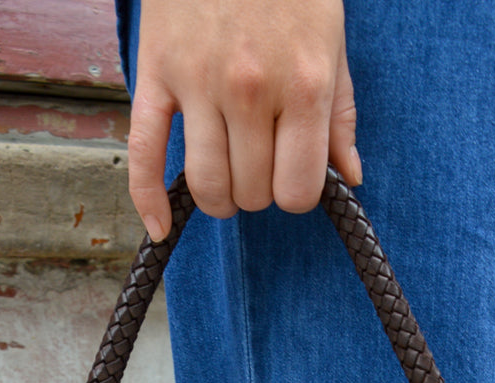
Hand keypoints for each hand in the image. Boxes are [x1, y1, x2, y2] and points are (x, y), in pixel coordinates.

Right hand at [128, 0, 360, 233]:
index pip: (297, 191)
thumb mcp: (330, 42)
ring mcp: (199, 83)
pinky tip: (161, 227)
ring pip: (206, 186)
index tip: (290, 176)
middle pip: (252, 194)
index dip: (294, 194)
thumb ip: (339, 114)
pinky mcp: (155, 74)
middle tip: (258, 163)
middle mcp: (252, 90)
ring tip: (225, 176)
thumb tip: (350, 177)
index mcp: (304, 86)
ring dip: (218, 196)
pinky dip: (149, 201)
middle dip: (257, 191)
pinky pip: (144, 155)